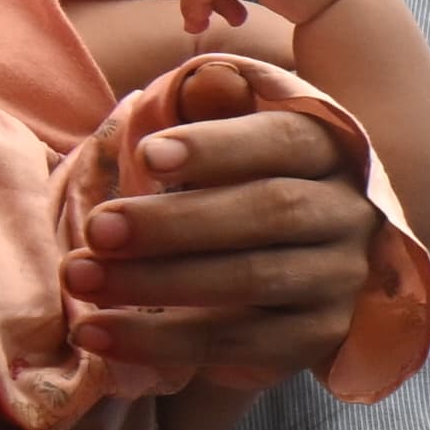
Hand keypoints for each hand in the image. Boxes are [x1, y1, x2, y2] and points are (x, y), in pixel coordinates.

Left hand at [63, 62, 388, 385]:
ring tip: (80, 277)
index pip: (284, 142)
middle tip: (97, 227)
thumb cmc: (248, 195)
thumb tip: (203, 85)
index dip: (217, 148)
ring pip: (251, 281)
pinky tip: (96, 332)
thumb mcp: (240, 150)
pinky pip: (235, 344)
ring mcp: (338, 282)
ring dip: (154, 283)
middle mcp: (350, 216)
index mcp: (331, 153)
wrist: (299, 282)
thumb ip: (220, 119)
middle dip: (174, 222)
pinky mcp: (314, 341)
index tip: (147, 154)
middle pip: (270, 212)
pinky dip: (157, 341)